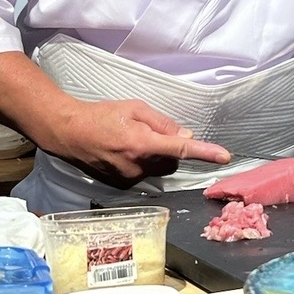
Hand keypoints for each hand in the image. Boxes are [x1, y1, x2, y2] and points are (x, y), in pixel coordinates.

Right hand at [48, 97, 230, 187]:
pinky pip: (145, 175)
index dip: (204, 152)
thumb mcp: (134, 108)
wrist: (69, 133)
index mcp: (142, 143)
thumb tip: (186, 134)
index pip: (181, 149)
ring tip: (131, 142)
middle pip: (172, 162)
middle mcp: (138, 165)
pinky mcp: (124, 185)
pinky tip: (124, 153)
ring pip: (159, 170)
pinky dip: (143, 164)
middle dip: (169, 150)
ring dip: (156, 157)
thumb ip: (162, 123)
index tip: (224, 156)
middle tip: (149, 134)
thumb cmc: (101, 115)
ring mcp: (130, 178)